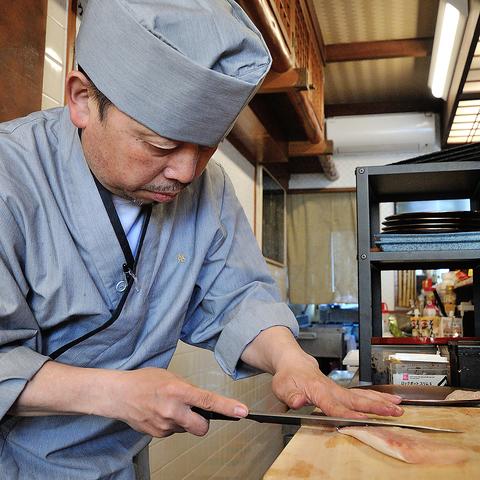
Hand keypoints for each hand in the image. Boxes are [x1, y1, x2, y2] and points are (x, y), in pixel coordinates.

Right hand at [105, 368, 247, 436]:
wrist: (118, 395)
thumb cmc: (143, 381)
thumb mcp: (169, 376)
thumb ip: (187, 388)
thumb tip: (200, 399)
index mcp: (178, 391)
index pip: (208, 401)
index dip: (227, 408)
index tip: (242, 412)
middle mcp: (173, 410)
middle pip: (202, 427)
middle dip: (203, 422)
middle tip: (196, 412)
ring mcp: (164, 425)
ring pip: (187, 429)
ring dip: (184, 421)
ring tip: (169, 406)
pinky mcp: (157, 434)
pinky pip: (173, 431)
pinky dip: (172, 424)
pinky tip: (160, 413)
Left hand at [271, 352, 402, 418]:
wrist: (294, 363)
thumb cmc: (289, 376)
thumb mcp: (283, 387)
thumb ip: (291, 395)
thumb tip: (297, 401)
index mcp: (318, 390)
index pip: (333, 405)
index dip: (346, 413)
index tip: (360, 418)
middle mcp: (332, 389)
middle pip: (356, 399)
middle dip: (375, 406)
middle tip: (393, 412)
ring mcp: (339, 390)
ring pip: (363, 395)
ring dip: (381, 402)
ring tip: (398, 407)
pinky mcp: (342, 392)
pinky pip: (362, 394)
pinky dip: (377, 398)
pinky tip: (390, 401)